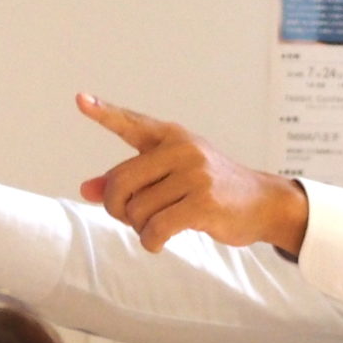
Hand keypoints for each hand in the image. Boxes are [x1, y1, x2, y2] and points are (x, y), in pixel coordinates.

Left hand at [76, 94, 307, 255]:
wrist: (262, 202)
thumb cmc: (211, 187)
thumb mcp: (172, 175)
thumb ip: (131, 180)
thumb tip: (87, 189)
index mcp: (171, 137)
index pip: (132, 123)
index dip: (104, 113)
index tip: (80, 99)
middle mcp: (182, 149)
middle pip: (121, 182)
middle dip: (116, 207)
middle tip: (130, 218)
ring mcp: (195, 174)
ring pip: (138, 210)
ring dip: (140, 229)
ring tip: (156, 228)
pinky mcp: (204, 202)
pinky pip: (157, 228)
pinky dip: (151, 241)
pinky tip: (158, 243)